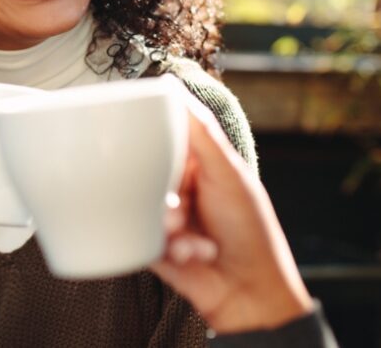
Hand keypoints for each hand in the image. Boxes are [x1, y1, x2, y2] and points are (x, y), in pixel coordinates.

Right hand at [151, 88, 312, 333]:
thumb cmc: (251, 230)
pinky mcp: (152, 247)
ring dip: (167, 222)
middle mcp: (178, 188)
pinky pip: (140, 237)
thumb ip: (200, 132)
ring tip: (187, 235)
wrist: (250, 293)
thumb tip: (172, 88)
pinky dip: (171, 247)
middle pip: (144, 171)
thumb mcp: (228, 173)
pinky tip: (194, 253)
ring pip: (140, 205)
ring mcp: (163, 217)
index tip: (129, 128)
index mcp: (196, 165)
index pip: (163, 137)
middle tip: (178, 203)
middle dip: (162, 190)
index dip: (149, 135)